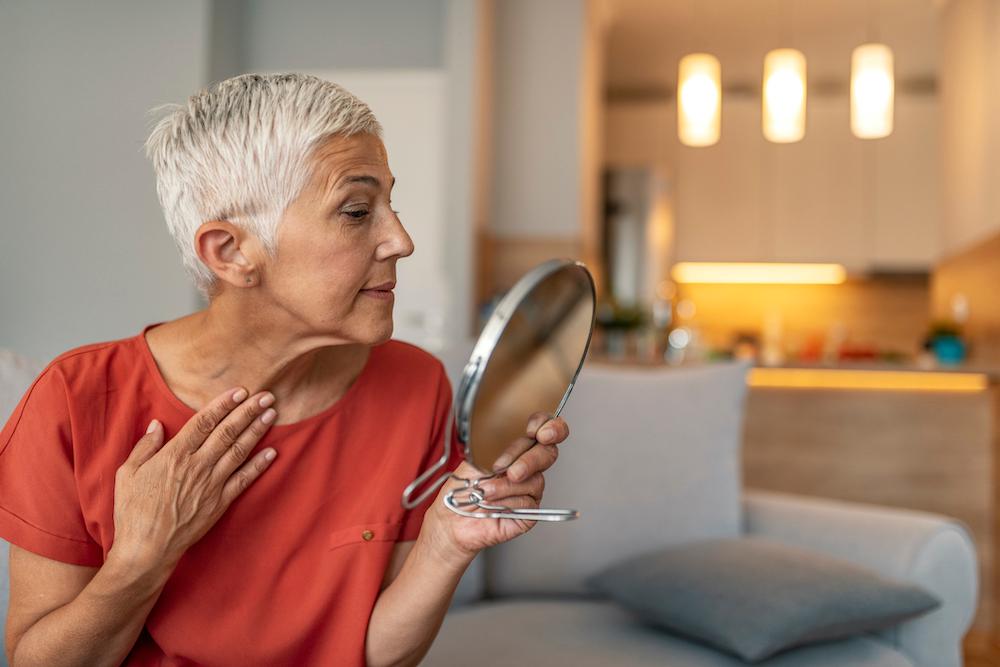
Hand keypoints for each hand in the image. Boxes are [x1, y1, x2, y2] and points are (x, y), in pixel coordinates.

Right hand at [110, 387, 278, 571]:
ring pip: (240, 450)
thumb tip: (157, 425)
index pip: (204, 422)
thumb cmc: (133, 511)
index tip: (240, 391)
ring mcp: (212, 484)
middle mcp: (198, 465)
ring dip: (257, 430)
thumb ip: (145, 447)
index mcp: (175, 455)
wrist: (147, 548)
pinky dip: (259, 465)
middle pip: (228, 431)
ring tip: (272, 414)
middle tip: (266, 395)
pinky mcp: (220, 502)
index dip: (224, 404)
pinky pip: (244, 479)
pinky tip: (272, 452)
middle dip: (248, 411)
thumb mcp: (127, 474)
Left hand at [421, 412, 569, 564]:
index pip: (544, 428)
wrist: (453, 518)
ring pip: (536, 479)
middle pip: (548, 453)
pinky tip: (492, 503)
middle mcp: (528, 466)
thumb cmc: (462, 488)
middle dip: (529, 459)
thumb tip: (517, 437)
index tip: (534, 431)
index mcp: (517, 447)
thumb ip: (501, 445)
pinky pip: (528, 501)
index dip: (548, 426)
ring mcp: (531, 488)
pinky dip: (507, 501)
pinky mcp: (530, 511)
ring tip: (486, 490)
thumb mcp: (476, 457)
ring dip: (506, 485)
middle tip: (509, 469)